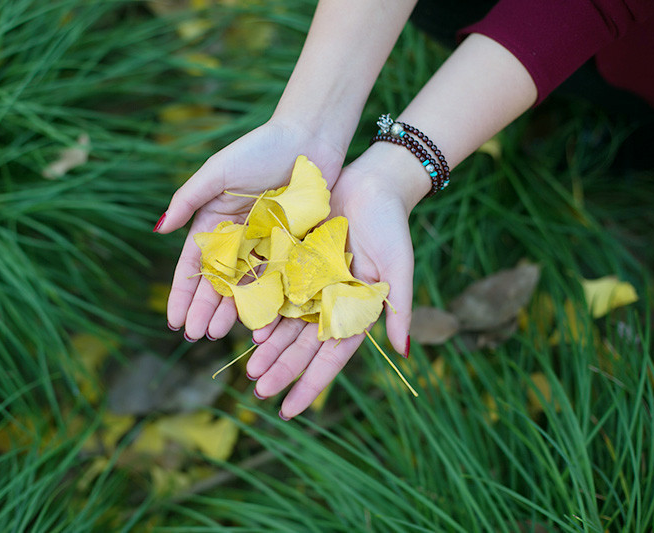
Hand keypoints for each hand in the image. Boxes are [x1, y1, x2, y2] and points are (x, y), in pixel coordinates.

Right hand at [157, 119, 344, 341]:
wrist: (310, 139)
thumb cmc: (260, 149)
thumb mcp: (217, 171)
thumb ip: (188, 200)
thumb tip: (159, 230)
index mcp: (216, 223)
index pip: (194, 266)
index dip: (183, 293)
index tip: (174, 320)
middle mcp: (240, 239)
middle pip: (218, 283)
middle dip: (204, 310)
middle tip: (195, 335)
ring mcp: (267, 247)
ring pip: (246, 288)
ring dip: (231, 312)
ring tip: (218, 335)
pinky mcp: (294, 249)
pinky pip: (278, 280)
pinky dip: (268, 302)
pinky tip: (259, 322)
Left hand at [246, 142, 430, 418]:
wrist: (371, 182)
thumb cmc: (391, 225)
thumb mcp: (398, 267)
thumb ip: (398, 308)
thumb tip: (404, 353)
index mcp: (355, 310)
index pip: (331, 357)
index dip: (311, 384)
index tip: (290, 410)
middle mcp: (329, 302)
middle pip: (302, 345)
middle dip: (282, 369)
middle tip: (259, 390)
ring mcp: (309, 284)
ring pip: (285, 324)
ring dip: (268, 348)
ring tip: (250, 369)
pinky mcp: (293, 262)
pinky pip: (274, 291)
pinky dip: (263, 311)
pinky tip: (249, 328)